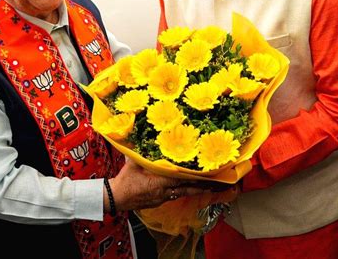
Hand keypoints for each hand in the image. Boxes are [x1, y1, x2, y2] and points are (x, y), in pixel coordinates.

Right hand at [107, 160, 225, 211]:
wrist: (116, 198)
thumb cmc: (125, 181)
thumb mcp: (132, 163)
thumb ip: (140, 151)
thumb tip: (142, 135)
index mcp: (160, 181)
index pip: (184, 179)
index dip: (199, 178)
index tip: (212, 176)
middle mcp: (165, 191)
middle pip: (190, 189)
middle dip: (206, 187)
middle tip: (221, 184)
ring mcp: (164, 198)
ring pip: (185, 193)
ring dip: (198, 190)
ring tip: (212, 187)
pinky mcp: (161, 200)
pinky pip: (177, 195)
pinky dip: (186, 191)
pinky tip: (191, 188)